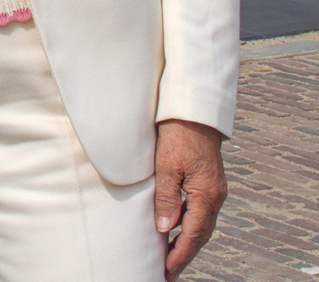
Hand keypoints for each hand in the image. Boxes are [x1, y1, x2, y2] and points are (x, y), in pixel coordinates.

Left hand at [155, 119, 226, 280]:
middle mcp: (215, 196)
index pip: (194, 234)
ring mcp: (214, 189)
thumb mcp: (166, 168)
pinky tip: (177, 229)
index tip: (168, 270)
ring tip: (170, 256)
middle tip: (168, 270)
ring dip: (187, 241)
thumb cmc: (177, 137)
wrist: (192, 114)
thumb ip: (167, 199)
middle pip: (201, 233)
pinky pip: (200, 211)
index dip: (180, 254)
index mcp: (207, 195)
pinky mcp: (208, 182)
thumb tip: (166, 229)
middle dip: (185, 253)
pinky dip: (190, 225)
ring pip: (202, 223)